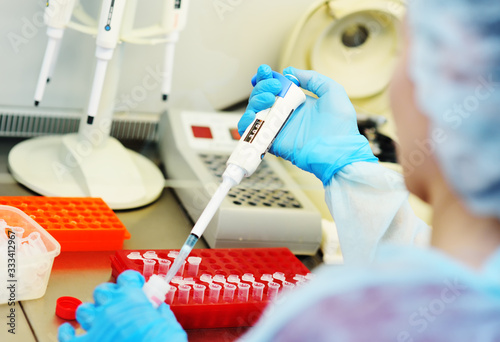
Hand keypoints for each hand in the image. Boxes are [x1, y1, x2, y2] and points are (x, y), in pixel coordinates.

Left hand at [58, 270, 186, 341]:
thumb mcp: (170, 327)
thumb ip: (163, 315)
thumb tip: (160, 311)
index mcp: (132, 300)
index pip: (126, 278)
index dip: (131, 280)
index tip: (135, 284)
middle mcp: (111, 309)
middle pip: (102, 291)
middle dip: (110, 295)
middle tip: (118, 303)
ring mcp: (96, 327)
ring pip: (84, 309)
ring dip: (91, 312)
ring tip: (98, 318)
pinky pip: (67, 336)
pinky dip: (66, 333)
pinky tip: (69, 331)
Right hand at [238, 65, 376, 184]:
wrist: (338, 151)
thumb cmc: (340, 125)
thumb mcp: (332, 91)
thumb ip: (312, 78)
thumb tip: (289, 72)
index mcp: (297, 102)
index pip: (275, 87)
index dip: (266, 78)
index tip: (265, 71)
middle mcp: (285, 114)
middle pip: (262, 97)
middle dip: (262, 87)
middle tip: (275, 88)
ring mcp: (277, 127)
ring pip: (254, 111)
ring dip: (255, 101)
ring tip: (269, 99)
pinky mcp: (272, 141)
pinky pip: (252, 132)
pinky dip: (246, 123)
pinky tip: (253, 115)